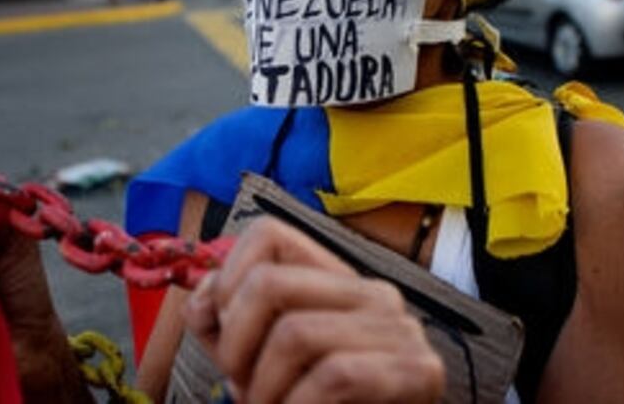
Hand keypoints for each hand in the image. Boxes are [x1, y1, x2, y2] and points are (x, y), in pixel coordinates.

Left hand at [182, 217, 444, 403]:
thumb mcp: (259, 366)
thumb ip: (227, 329)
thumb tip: (202, 302)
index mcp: (337, 281)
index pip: (267, 235)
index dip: (226, 280)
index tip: (222, 337)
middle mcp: (373, 292)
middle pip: (269, 283)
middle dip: (235, 347)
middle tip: (242, 392)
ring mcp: (401, 329)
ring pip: (296, 333)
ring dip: (264, 389)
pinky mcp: (420, 371)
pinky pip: (337, 374)